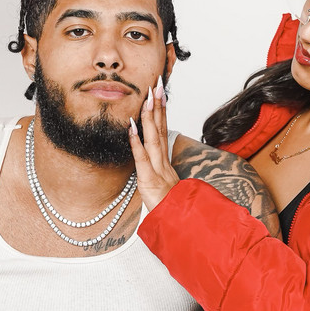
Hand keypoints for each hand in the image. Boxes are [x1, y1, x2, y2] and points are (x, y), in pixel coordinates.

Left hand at [129, 77, 179, 210]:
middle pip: (161, 129)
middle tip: (157, 84)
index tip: (160, 92)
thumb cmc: (170, 208)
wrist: (177, 226)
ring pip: (154, 139)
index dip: (162, 110)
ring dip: (151, 117)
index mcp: (165, 161)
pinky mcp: (149, 181)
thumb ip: (158, 172)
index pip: (163, 130)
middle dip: (159, 105)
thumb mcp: (163, 186)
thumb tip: (151, 157)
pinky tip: (132, 126)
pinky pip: (142, 158)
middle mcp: (163, 162)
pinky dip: (136, 141)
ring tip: (147, 97)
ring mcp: (157, 170)